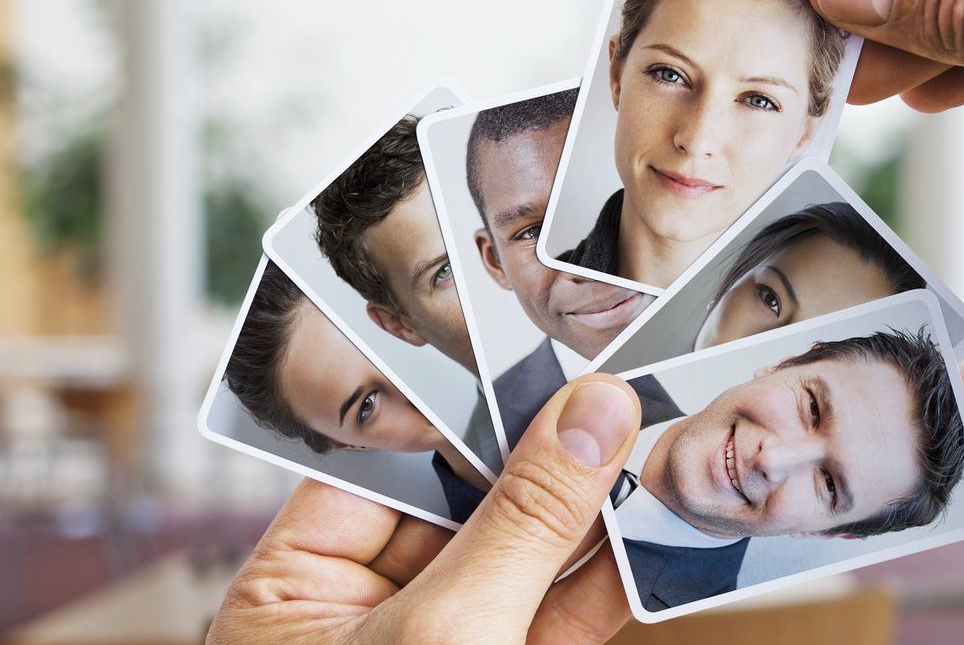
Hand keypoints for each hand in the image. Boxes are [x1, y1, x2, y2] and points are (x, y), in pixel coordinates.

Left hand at [208, 374, 641, 644]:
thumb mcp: (448, 633)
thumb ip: (520, 525)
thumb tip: (589, 419)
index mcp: (299, 590)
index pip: (390, 467)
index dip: (466, 412)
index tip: (537, 364)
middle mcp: (368, 612)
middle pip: (468, 506)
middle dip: (543, 460)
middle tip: (611, 400)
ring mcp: (442, 644)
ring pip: (523, 559)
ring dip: (589, 515)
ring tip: (644, 452)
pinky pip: (561, 615)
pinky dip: (608, 577)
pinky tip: (646, 531)